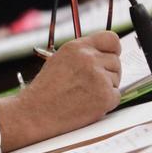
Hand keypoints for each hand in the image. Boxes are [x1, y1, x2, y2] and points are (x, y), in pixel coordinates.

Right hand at [0, 31, 120, 150]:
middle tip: (88, 84)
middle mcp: (89, 59)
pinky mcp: (105, 96)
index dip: (113, 50)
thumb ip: (82, 55)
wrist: (35, 113)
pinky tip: (87, 104)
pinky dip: (105, 102)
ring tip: (83, 94)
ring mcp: (98, 77)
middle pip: (116, 61)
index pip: (111, 39)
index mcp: (76, 47)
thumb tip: (104, 55)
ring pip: (116, 79)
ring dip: (105, 88)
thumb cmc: (44, 91)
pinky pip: (116, 96)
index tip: (110, 56)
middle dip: (107, 73)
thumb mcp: (59, 61)